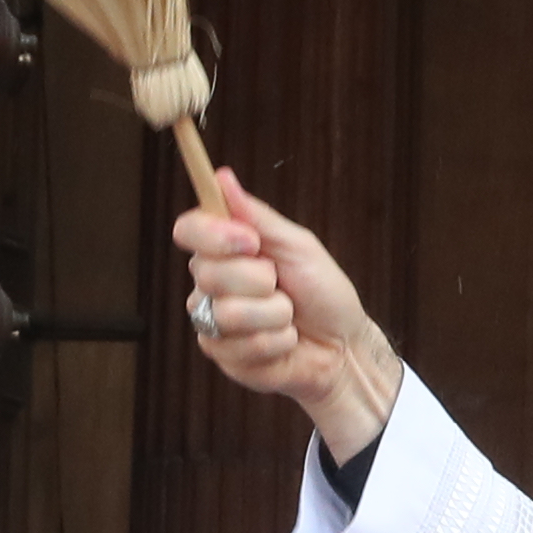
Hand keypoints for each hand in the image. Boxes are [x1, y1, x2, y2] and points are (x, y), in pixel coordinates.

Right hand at [174, 167, 405, 465]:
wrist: (343, 344)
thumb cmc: (322, 291)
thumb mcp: (298, 246)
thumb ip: (258, 217)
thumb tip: (222, 177)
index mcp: (225, 249)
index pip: (189, 230)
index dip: (214, 235)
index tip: (251, 242)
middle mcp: (210, 283)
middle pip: (208, 273)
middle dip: (260, 281)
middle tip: (282, 286)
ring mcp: (212, 321)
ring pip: (227, 313)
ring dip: (274, 315)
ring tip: (288, 318)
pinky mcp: (222, 355)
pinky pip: (242, 346)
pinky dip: (277, 342)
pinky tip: (285, 341)